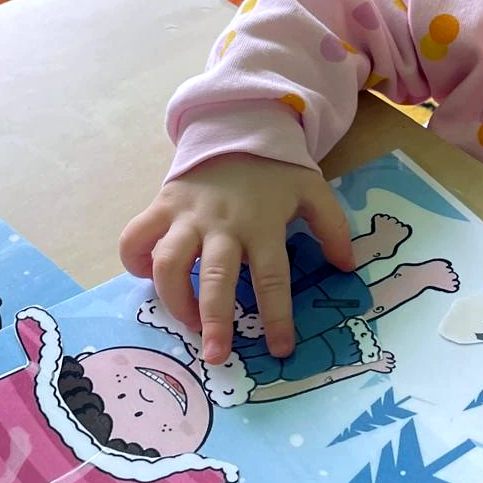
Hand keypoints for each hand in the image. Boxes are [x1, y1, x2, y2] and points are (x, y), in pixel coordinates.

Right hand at [120, 154, 353, 366]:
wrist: (235, 126)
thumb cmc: (274, 169)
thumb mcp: (312, 190)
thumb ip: (333, 227)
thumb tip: (347, 267)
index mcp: (263, 224)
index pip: (272, 278)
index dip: (276, 317)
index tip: (279, 349)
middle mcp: (223, 224)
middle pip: (215, 278)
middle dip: (214, 321)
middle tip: (216, 356)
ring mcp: (188, 215)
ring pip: (169, 263)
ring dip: (174, 300)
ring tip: (186, 323)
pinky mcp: (162, 205)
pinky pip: (136, 237)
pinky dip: (135, 261)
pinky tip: (147, 278)